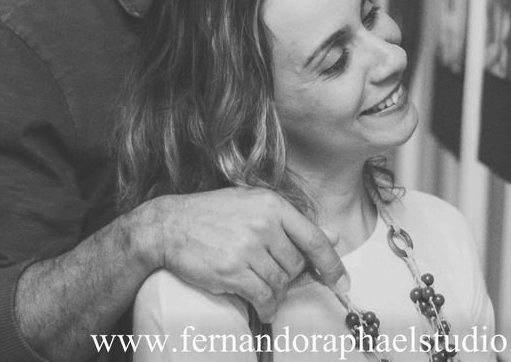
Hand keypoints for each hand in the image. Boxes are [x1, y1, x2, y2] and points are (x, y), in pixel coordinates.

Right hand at [137, 187, 348, 320]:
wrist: (169, 225)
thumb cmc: (211, 215)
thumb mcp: (252, 205)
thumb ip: (290, 221)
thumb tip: (331, 235)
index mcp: (272, 204)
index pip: (314, 238)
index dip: (332, 263)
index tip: (341, 281)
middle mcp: (264, 223)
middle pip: (296, 265)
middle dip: (289, 276)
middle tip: (272, 276)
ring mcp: (247, 247)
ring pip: (280, 283)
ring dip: (276, 294)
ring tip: (263, 291)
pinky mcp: (232, 269)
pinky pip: (263, 296)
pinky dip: (266, 307)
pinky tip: (261, 306)